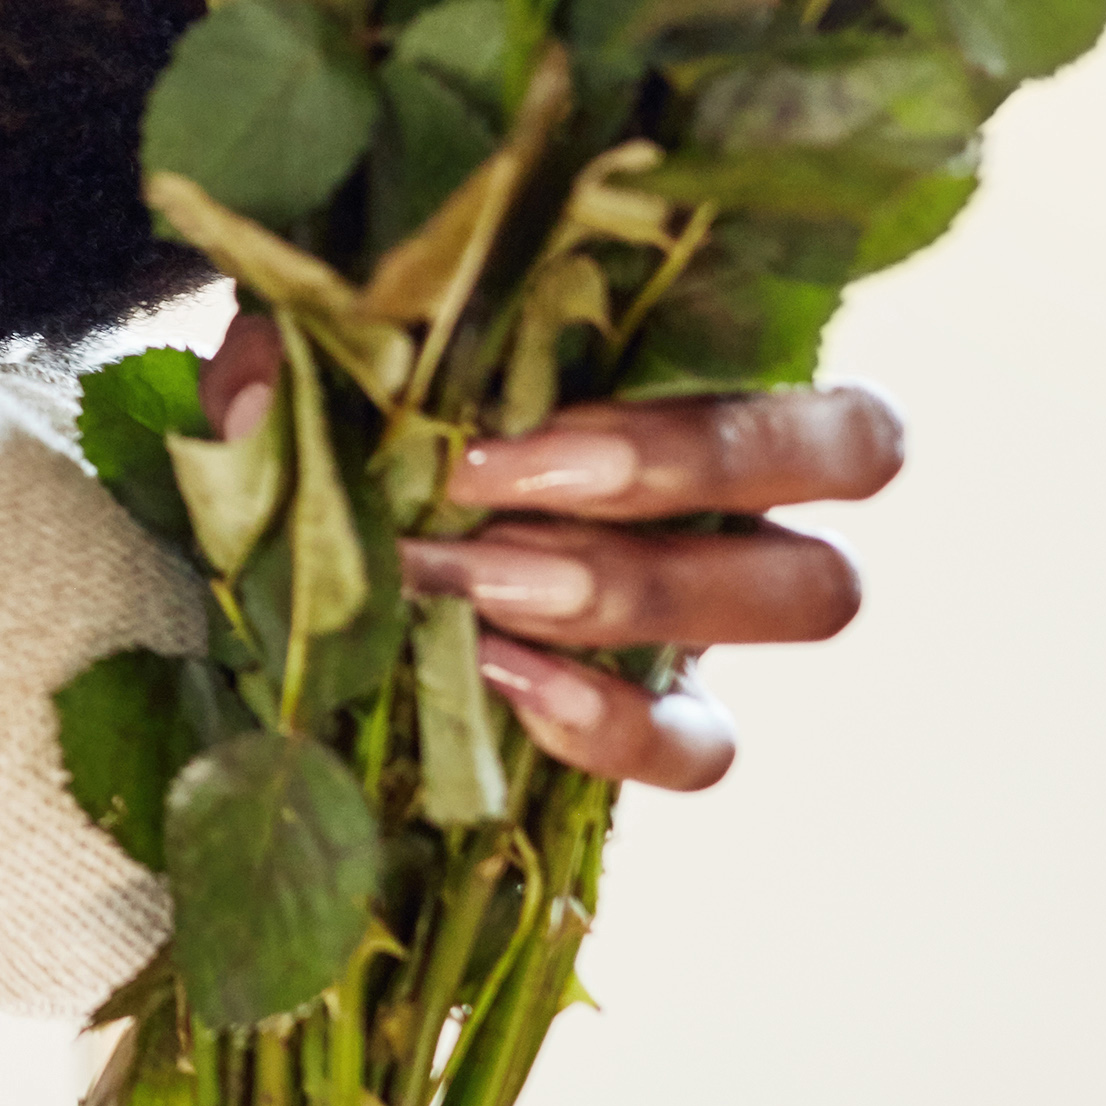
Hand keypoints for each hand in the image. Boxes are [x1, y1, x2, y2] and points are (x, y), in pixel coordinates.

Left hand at [193, 308, 896, 795]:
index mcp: (705, 389)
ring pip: (801, 603)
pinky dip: (608, 723)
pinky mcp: (652, 717)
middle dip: (669, 477)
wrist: (329, 524)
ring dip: (627, 591)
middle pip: (837, 490)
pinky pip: (695, 747)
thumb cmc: (368, 408)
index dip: (713, 429)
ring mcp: (708, 618)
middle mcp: (742, 506)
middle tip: (483, 482)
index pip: (841, 423)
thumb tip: (264, 395)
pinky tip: (496, 678)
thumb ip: (313, 359)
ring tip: (471, 582)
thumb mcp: (336, 360)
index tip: (515, 422)